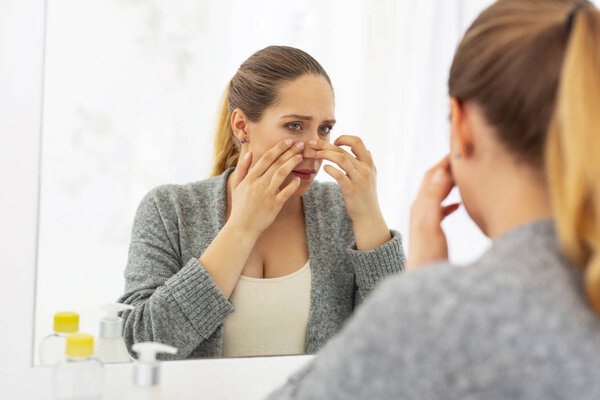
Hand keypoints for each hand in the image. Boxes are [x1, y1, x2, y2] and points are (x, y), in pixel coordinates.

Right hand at [227, 139, 304, 237]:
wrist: (242, 227)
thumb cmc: (240, 206)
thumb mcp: (236, 185)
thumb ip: (242, 167)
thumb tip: (249, 152)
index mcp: (250, 178)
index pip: (266, 158)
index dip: (278, 148)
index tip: (288, 141)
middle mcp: (259, 184)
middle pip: (276, 163)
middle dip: (289, 152)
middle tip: (300, 143)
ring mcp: (267, 194)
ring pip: (282, 174)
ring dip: (292, 163)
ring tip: (301, 156)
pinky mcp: (274, 205)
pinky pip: (286, 192)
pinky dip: (293, 185)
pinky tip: (299, 178)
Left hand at [310, 135, 390, 249]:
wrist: (369, 215)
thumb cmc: (366, 195)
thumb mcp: (371, 176)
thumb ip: (367, 163)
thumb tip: (367, 150)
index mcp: (369, 162)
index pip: (357, 141)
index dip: (344, 138)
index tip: (334, 142)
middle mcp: (365, 168)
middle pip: (343, 150)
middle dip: (325, 145)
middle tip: (312, 143)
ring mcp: (359, 178)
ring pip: (341, 159)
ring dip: (324, 154)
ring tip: (313, 154)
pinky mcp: (351, 189)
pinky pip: (339, 175)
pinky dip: (330, 169)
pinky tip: (324, 168)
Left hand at [406, 155, 459, 270]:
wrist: (422, 280)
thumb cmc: (427, 255)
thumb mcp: (430, 224)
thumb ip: (433, 199)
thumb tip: (439, 172)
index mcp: (420, 205)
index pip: (431, 175)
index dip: (444, 161)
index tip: (459, 147)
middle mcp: (421, 210)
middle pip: (434, 181)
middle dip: (448, 167)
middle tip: (464, 155)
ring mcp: (427, 220)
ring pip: (438, 194)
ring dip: (450, 182)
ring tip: (465, 174)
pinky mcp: (433, 231)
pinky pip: (442, 209)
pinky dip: (451, 201)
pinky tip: (460, 204)